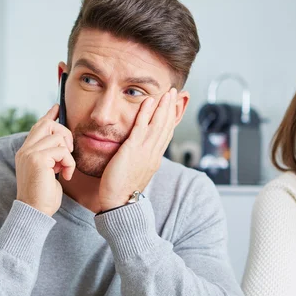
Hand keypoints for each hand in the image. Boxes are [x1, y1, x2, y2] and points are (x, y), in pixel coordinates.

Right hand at [15, 104, 75, 215]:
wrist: (35, 212)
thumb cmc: (43, 196)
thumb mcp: (48, 171)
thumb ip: (50, 156)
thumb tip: (61, 143)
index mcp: (26, 151)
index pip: (38, 126)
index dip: (49, 116)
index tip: (56, 107)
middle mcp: (25, 149)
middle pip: (48, 124)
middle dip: (64, 133)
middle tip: (69, 152)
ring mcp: (29, 153)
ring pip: (58, 138)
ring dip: (68, 155)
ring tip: (64, 170)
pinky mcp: (37, 159)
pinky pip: (62, 151)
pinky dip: (69, 164)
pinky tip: (65, 176)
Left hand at [99, 88, 177, 210]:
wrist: (119, 204)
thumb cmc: (122, 192)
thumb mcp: (135, 173)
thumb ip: (138, 161)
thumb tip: (138, 155)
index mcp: (154, 159)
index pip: (165, 134)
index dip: (170, 119)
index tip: (173, 107)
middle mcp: (153, 154)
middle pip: (166, 126)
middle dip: (171, 108)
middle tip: (175, 93)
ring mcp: (145, 151)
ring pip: (158, 124)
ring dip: (163, 106)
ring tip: (167, 92)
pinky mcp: (133, 150)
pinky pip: (142, 127)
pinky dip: (146, 112)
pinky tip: (149, 100)